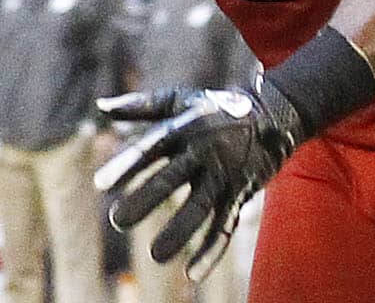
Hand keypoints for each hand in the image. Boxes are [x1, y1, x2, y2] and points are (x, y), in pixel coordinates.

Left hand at [94, 83, 303, 279]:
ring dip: (178, 233)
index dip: (126, 165)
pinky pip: (225, 226)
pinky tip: (192, 273)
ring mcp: (224, 175)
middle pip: (171, 179)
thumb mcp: (178, 100)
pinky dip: (212, 251)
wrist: (273, 116)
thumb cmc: (214, 109)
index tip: (101, 184)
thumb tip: (102, 106)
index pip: (150, 147)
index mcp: (183, 128)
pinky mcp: (240, 195)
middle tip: (117, 220)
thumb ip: (139, 106)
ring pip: (199, 208)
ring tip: (155, 256)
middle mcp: (203, 152)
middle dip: (144, 200)